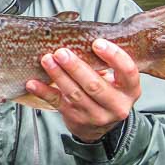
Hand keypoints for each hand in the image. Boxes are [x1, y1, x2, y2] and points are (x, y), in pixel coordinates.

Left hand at [26, 38, 140, 142]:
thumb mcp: (117, 80)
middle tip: (61, 52)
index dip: (113, 56)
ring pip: (75, 94)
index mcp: (130, 90)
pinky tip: (33, 83)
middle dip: (76, 67)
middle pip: (95, 85)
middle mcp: (116, 105)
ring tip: (47, 60)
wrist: (101, 126)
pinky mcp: (76, 119)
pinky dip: (44, 92)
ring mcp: (96, 115)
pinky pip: (58, 104)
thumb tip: (83, 38)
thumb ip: (106, 63)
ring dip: (58, 75)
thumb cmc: (108, 93)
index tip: (97, 43)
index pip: (127, 71)